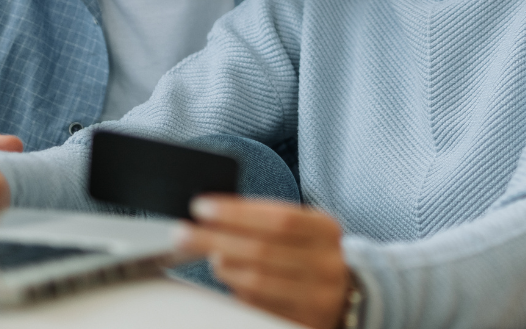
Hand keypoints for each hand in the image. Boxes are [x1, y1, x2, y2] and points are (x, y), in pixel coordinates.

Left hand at [176, 197, 351, 328]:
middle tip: (184, 233)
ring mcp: (315, 297)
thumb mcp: (302, 229)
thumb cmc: (311, 255)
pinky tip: (228, 279)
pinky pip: (258, 307)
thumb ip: (265, 218)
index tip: (202, 207)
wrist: (341, 296)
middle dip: (216, 239)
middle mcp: (325, 264)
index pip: (280, 217)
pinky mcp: (301, 321)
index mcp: (326, 230)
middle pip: (262, 250)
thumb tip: (214, 212)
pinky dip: (236, 291)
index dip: (237, 212)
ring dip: (223, 266)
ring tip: (210, 256)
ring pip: (257, 282)